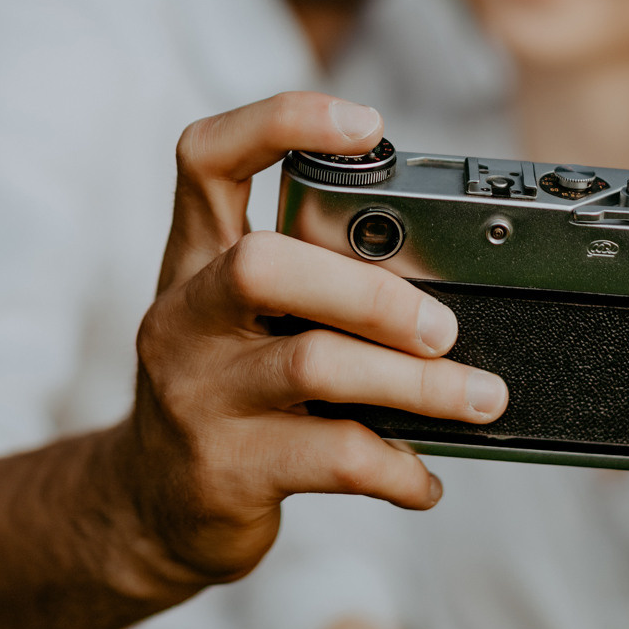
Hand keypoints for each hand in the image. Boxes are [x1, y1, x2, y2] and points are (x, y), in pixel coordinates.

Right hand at [106, 91, 508, 590]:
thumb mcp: (241, 317)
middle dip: (370, 290)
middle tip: (442, 325)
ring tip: (479, 397)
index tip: (367, 124)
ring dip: (417, 384)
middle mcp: (183, 316)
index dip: (281, 122)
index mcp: (194, 258)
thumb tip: (438, 276)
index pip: (207, 158)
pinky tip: (424, 477)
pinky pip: (332, 458)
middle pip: (262, 264)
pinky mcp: (224, 470)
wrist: (149, 506)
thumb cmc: (223, 390)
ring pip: (312, 365)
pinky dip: (399, 466)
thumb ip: (312, 279)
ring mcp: (198, 395)